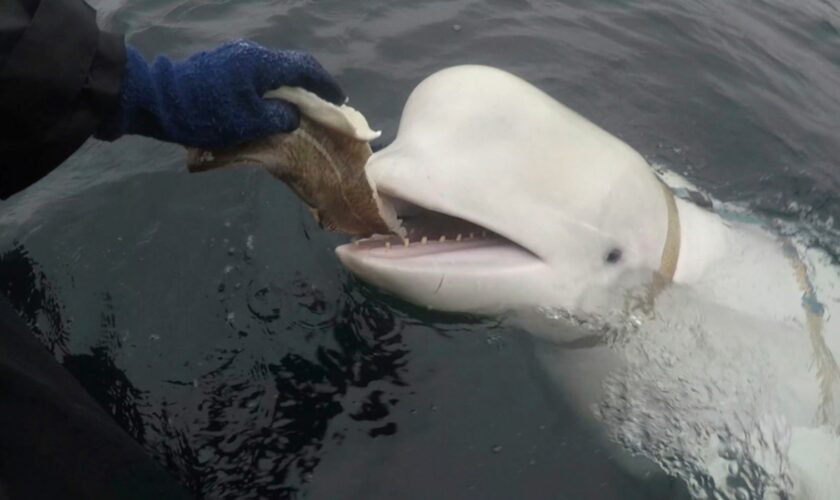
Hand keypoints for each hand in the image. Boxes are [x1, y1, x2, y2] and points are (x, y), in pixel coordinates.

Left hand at [96, 40, 344, 148]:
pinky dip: (270, 88)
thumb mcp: (250, 123)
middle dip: (309, 85)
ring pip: (273, 70)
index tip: (339, 101)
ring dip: (288, 88)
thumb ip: (280, 118)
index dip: (326, 85)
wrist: (158, 100)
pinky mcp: (222, 65)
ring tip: (297, 109)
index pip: (306, 69)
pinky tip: (269, 104)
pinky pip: (256, 74)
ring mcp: (235, 57)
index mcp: (263, 64)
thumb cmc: (207, 113)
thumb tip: (292, 115)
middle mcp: (252, 54)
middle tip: (321, 105)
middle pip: (290, 66)